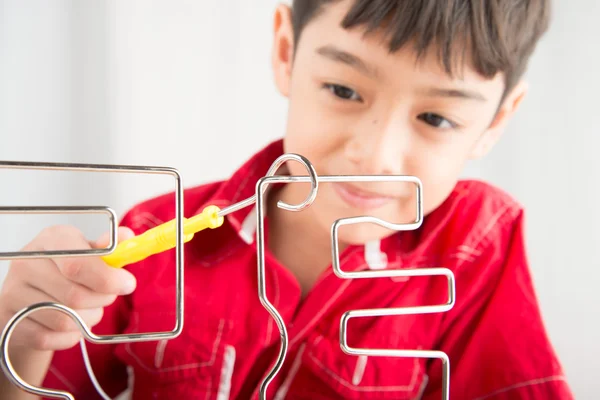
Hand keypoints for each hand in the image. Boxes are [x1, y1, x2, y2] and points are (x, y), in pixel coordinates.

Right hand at [0, 225, 135, 350]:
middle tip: (107, 296)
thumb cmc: (67, 269)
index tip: (127, 284)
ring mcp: (13, 292)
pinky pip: (51, 338)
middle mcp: (27, 262)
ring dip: (88, 319)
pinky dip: (70, 336)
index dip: (108, 278)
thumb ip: (110, 246)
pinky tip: (72, 324)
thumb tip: (127, 236)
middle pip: (76, 296)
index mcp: (52, 239)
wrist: (32, 294)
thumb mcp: (89, 251)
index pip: (78, 263)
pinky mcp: (10, 320)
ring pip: (65, 320)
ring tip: (89, 308)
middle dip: (102, 300)